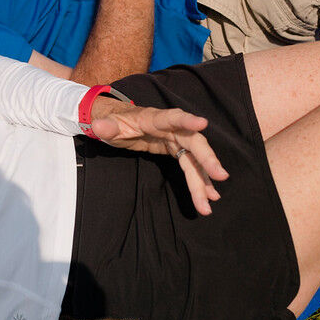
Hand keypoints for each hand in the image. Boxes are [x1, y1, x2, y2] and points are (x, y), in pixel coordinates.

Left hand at [88, 99, 228, 215]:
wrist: (121, 122)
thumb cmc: (116, 122)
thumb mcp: (107, 124)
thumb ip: (105, 126)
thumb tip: (98, 126)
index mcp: (154, 119)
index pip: (172, 118)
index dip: (187, 120)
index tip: (203, 123)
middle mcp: (171, 128)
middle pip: (193, 142)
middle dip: (207, 159)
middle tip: (220, 176)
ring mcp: (176, 140)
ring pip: (194, 159)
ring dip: (204, 180)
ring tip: (212, 201)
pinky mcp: (177, 150)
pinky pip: (191, 167)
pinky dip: (199, 181)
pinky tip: (208, 196)